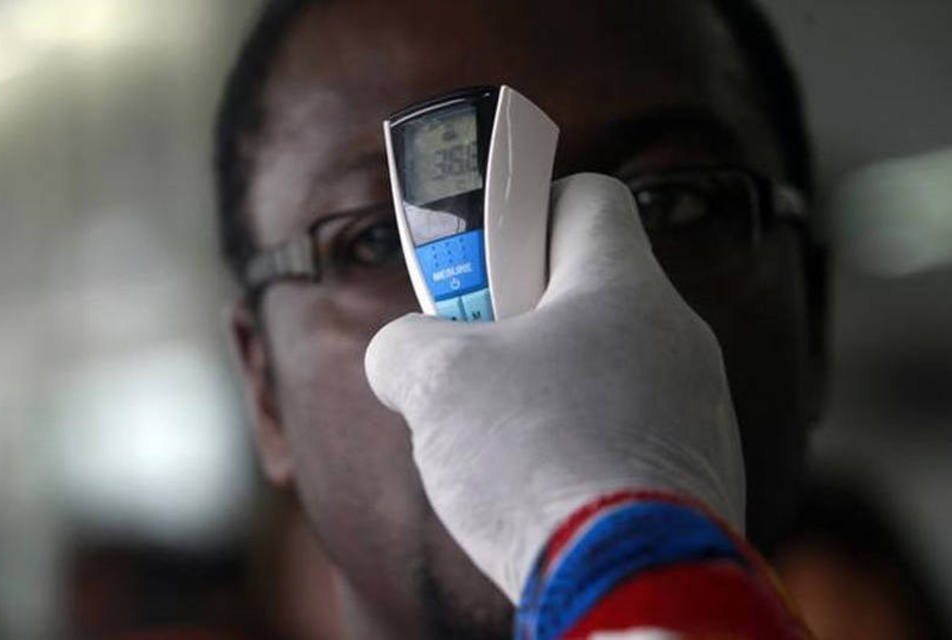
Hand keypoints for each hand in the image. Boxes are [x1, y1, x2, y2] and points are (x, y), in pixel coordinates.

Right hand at [365, 173, 743, 601]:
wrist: (629, 581)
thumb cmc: (537, 459)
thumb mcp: (435, 384)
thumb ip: (406, 344)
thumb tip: (402, 352)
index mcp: (625, 287)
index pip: (588, 197)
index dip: (527, 211)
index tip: (486, 263)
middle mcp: (678, 336)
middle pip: (589, 288)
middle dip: (520, 314)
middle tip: (473, 358)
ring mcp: (697, 407)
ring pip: (607, 364)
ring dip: (545, 384)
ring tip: (500, 438)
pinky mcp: (699, 471)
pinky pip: (628, 429)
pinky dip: (580, 441)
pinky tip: (544, 486)